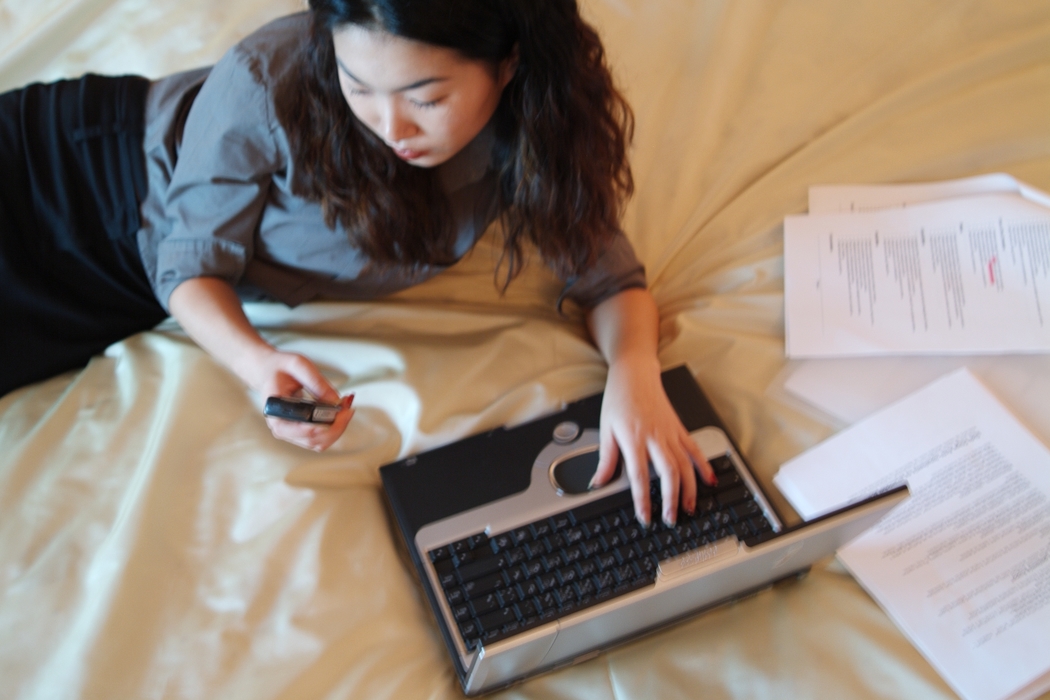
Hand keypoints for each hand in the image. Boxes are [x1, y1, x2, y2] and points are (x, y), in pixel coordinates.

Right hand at [250, 350, 354, 451]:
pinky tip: (341, 411)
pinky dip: (335, 427)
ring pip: (320, 443)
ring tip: (346, 406)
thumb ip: (316, 382)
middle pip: (313, 439)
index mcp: (275, 411)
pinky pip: (321, 439)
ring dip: (338, 427)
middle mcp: (281, 428)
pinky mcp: (300, 433)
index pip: (297, 429)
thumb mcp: (298, 365)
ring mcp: (291, 433)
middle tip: (348, 405)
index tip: (339, 411)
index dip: (321, 425)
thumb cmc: (280, 368)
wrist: (268, 372)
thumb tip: (336, 401)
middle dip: (336, 425)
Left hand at [589, 356, 715, 526]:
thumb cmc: (619, 399)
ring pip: (685, 464)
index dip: (642, 499)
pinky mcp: (680, 429)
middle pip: (668, 472)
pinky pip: (694, 450)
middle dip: (672, 498)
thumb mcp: (605, 429)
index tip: (645, 517)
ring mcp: (670, 433)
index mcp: (633, 438)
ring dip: (689, 489)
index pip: (639, 475)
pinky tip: (709, 481)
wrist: (635, 374)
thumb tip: (597, 483)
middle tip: (671, 518)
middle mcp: (655, 437)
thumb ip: (605, 459)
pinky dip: (703, 466)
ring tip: (689, 508)